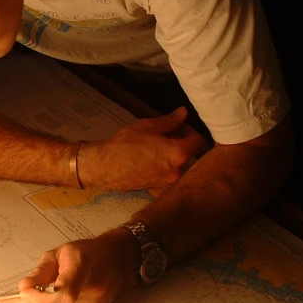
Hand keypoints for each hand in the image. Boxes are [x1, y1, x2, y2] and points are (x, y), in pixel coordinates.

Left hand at [0, 228, 138, 302]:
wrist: (117, 262)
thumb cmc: (88, 253)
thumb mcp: (62, 251)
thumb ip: (42, 270)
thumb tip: (23, 288)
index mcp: (83, 268)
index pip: (64, 293)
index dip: (39, 297)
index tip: (22, 291)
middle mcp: (91, 293)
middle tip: (6, 301)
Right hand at [79, 106, 207, 190]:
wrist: (104, 167)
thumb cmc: (123, 145)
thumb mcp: (147, 127)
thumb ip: (170, 121)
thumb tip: (183, 113)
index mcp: (178, 154)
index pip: (199, 141)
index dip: (190, 131)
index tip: (178, 126)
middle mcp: (177, 171)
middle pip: (191, 154)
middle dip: (182, 143)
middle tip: (167, 135)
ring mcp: (168, 182)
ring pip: (180, 165)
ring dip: (174, 155)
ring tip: (157, 148)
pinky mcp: (158, 189)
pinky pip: (169, 175)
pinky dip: (166, 167)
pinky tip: (151, 160)